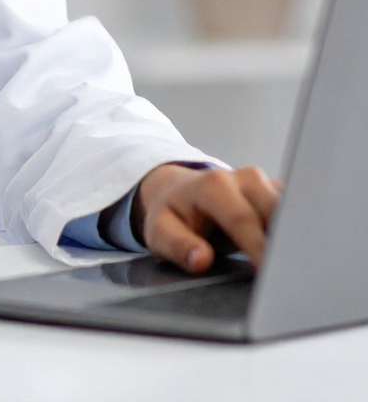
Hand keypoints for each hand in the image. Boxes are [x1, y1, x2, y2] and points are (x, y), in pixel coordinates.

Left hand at [132, 164, 281, 272]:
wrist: (176, 191)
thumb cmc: (171, 215)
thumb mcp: (160, 232)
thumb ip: (178, 245)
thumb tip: (201, 260)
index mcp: (213, 186)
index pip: (243, 219)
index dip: (258, 249)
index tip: (269, 276)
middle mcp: (243, 178)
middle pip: (277, 213)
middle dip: (285, 245)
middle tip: (290, 279)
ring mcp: (264, 183)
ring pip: (293, 213)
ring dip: (295, 240)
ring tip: (296, 270)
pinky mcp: (276, 192)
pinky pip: (296, 214)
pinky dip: (297, 236)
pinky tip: (296, 258)